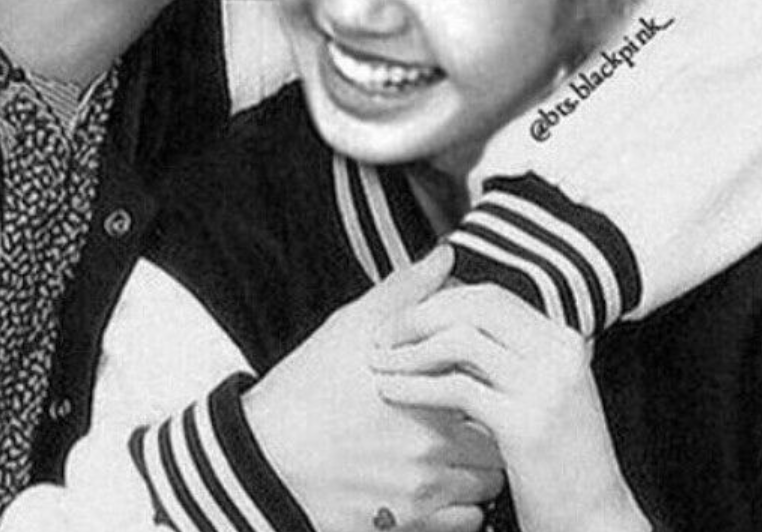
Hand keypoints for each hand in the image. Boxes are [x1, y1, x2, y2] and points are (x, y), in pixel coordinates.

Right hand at [244, 248, 504, 531]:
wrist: (263, 455)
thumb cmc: (305, 387)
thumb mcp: (351, 326)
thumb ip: (405, 291)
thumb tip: (445, 257)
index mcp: (425, 392)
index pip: (493, 386)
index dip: (487, 380)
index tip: (472, 377)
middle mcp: (431, 445)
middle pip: (498, 439)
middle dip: (490, 427)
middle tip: (468, 418)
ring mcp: (421, 491)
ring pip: (488, 484)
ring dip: (480, 468)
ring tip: (454, 452)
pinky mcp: (406, 525)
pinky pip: (466, 523)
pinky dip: (463, 508)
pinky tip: (439, 485)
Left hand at [371, 284, 648, 531]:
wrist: (594, 523)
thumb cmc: (557, 464)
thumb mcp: (539, 394)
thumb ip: (505, 351)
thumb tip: (453, 318)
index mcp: (561, 341)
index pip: (489, 296)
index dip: (438, 301)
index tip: (402, 316)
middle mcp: (557, 354)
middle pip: (474, 306)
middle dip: (419, 316)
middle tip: (381, 333)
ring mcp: (545, 387)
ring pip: (461, 340)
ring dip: (410, 348)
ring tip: (380, 361)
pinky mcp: (526, 425)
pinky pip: (457, 388)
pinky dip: (415, 384)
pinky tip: (391, 390)